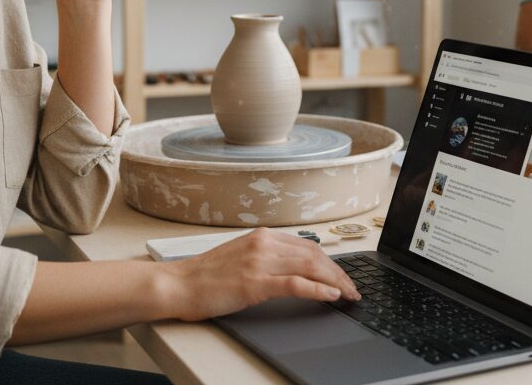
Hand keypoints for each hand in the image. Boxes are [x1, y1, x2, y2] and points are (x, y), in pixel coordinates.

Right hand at [162, 229, 360, 321]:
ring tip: (348, 294)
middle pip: (315, 255)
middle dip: (339, 273)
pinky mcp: (254, 283)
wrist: (178, 284)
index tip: (343, 276)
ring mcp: (259, 262)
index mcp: (262, 236)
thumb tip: (296, 268)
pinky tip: (330, 295)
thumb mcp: (241, 257)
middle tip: (353, 288)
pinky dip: (317, 289)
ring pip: (310, 266)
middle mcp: (263, 244)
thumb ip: (267, 257)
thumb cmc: (206, 275)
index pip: (308, 246)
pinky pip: (295, 284)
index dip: (331, 262)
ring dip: (335, 281)